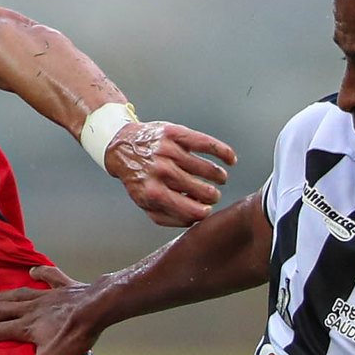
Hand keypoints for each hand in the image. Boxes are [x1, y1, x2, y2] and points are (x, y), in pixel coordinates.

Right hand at [0, 265, 104, 354]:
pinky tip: (33, 271)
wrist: (98, 308)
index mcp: (25, 326)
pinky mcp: (64, 287)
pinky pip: (49, 277)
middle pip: (0, 310)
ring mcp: (47, 295)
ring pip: (19, 294)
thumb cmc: (75, 336)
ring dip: (3, 296)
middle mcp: (31, 308)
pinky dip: (40, 273)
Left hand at [105, 121, 235, 227]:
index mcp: (154, 193)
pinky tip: (231, 160)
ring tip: (220, 178)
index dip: (204, 212)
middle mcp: (162, 171)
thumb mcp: (145, 204)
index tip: (207, 210)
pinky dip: (223, 152)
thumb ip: (168, 217)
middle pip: (202, 190)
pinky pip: (206, 144)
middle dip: (213, 195)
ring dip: (219, 176)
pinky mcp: (175, 134)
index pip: (190, 210)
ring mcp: (169, 151)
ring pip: (207, 168)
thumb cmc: (139, 179)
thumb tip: (194, 220)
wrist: (123, 148)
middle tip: (213, 194)